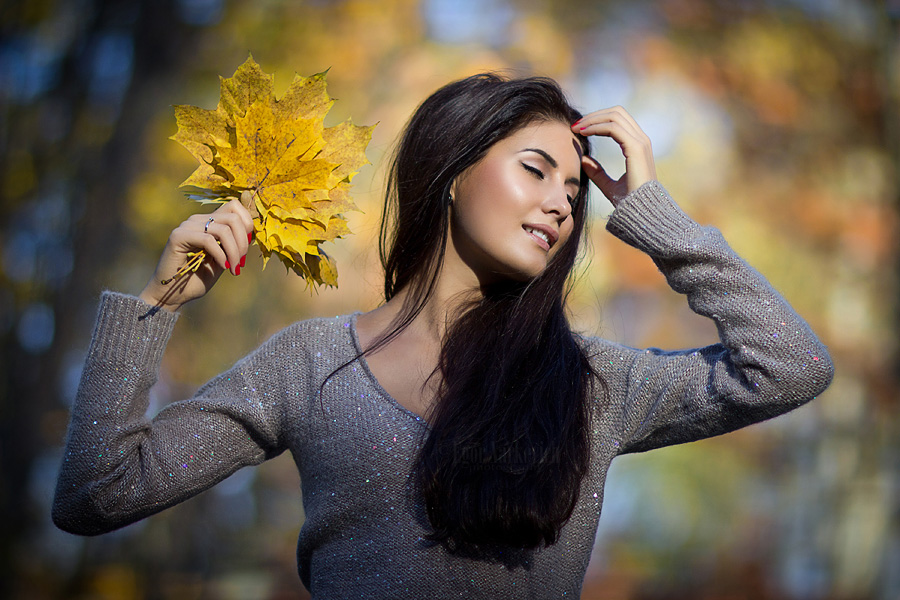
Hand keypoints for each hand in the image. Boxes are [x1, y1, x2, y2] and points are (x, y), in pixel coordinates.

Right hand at [139, 191, 254, 311]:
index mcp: (208, 222)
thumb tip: (251, 232)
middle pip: (233, 217)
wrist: (171, 295)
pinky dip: (221, 255)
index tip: (246, 249)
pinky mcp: (178, 236)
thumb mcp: (223, 260)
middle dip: (243, 242)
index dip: (248, 225)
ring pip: (224, 229)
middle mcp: (198, 220)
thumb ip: (234, 245)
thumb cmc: (197, 279)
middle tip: (240, 263)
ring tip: (233, 268)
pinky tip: (223, 266)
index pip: (234, 207)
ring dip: (234, 251)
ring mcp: (187, 226)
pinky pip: (208, 240)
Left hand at [572, 106, 656, 205]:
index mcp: (637, 145)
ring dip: (593, 119)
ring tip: (576, 128)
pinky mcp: (636, 148)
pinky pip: (614, 128)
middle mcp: (641, 140)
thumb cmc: (629, 202)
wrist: (642, 213)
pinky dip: (596, 127)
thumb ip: (597, 172)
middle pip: (616, 112)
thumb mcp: (609, 185)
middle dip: (594, 115)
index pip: (617, 120)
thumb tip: (583, 160)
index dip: (597, 120)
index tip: (578, 129)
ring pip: (615, 116)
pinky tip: (583, 133)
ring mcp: (640, 142)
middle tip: (575, 125)